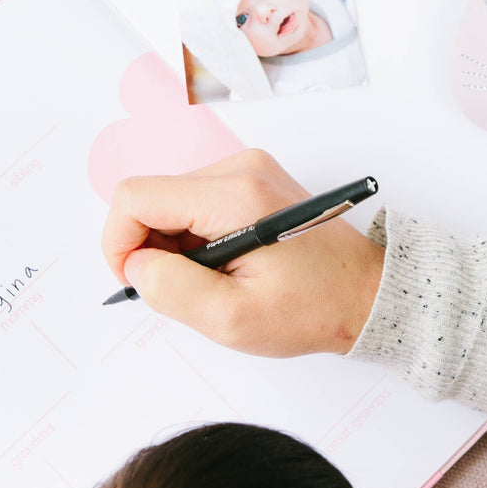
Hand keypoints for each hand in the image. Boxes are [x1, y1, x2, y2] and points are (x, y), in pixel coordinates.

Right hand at [101, 149, 385, 356]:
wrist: (367, 294)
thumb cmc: (312, 309)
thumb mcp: (233, 318)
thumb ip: (171, 290)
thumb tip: (135, 265)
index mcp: (235, 195)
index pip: (136, 197)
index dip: (119, 243)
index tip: (137, 281)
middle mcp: (240, 168)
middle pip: (153, 198)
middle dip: (152, 248)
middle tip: (187, 291)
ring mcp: (248, 171)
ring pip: (171, 202)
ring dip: (176, 246)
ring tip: (215, 281)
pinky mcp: (253, 182)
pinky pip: (196, 204)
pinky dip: (196, 239)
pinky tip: (226, 267)